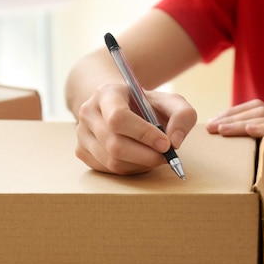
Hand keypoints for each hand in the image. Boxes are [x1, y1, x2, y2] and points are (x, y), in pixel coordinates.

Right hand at [75, 83, 196, 174]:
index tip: (166, 144)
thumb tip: (174, 141)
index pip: (118, 118)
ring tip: (154, 156)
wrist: (120, 106)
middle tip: (166, 157)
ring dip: (140, 165)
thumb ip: (182, 116)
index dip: (143, 134)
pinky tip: (139, 159)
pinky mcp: (82, 151)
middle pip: (115, 145)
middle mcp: (88, 112)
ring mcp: (81, 133)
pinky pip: (108, 170)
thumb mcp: (170, 102)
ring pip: (112, 161)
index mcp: (106, 93)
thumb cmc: (146, 106)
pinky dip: (129, 169)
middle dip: (146, 156)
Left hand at [207, 99, 263, 228]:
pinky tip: (248, 130)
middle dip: (232, 115)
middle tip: (210, 126)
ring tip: (221, 129)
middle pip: (259, 109)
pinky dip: (263, 129)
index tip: (212, 124)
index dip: (233, 113)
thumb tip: (228, 152)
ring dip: (241, 122)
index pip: (256, 111)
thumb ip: (255, 154)